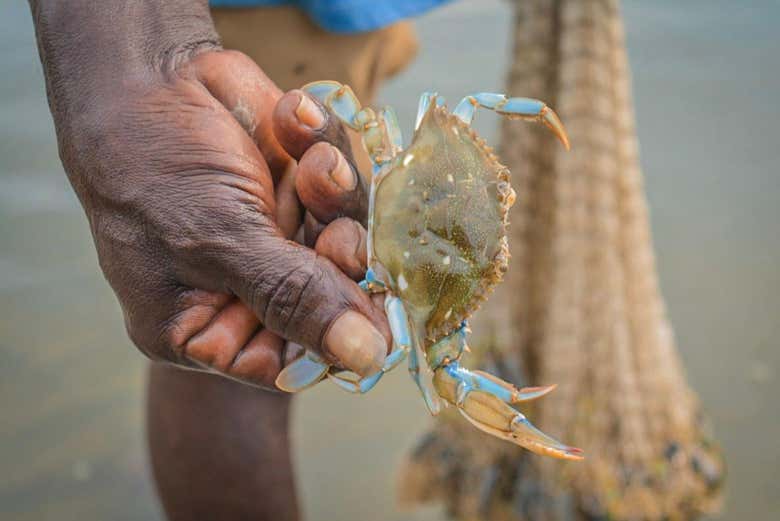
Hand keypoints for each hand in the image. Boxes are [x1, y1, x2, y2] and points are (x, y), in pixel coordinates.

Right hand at [55, 48, 387, 388]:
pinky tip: (293, 123)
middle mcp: (248, 289)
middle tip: (338, 234)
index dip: (339, 337)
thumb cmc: (152, 167)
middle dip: (342, 261)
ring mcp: (278, 236)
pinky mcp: (299, 188)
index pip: (292, 361)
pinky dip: (326, 149)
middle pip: (330, 299)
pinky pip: (343, 183)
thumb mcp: (219, 241)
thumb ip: (295, 297)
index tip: (376, 312)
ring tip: (313, 165)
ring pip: (347, 237)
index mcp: (207, 328)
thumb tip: (366, 359)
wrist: (144, 73)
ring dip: (337, 197)